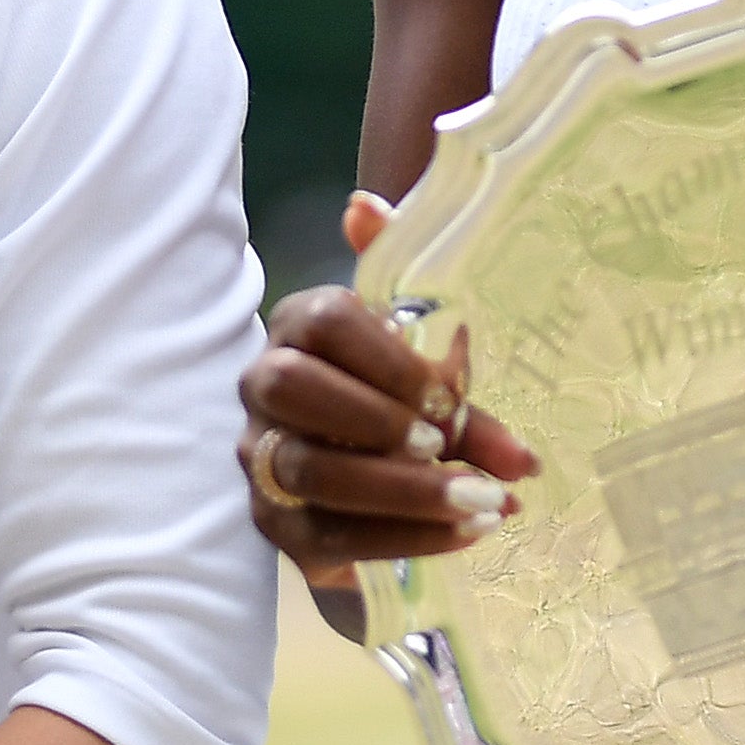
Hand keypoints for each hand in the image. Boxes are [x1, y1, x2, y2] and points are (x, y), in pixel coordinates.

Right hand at [239, 192, 542, 628]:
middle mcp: (264, 388)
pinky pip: (332, 537)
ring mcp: (262, 460)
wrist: (375, 494)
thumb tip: (361, 206)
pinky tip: (467, 535)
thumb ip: (401, 287)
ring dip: (403, 489)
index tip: (450, 386)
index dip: (385, 356)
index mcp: (298, 327)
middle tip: (443, 439)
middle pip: (290, 387)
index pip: (321, 320)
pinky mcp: (279, 528)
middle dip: (373, 416)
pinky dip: (407, 538)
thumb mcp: (423, 356)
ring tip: (483, 501)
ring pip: (310, 470)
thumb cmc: (403, 402)